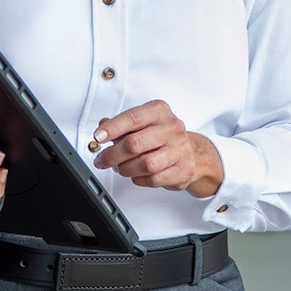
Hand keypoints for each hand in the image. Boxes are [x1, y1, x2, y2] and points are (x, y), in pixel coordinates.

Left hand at [92, 99, 222, 197]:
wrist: (192, 152)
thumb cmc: (162, 136)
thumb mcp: (143, 123)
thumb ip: (121, 124)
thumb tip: (102, 126)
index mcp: (159, 111)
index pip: (132, 118)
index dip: (112, 128)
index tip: (98, 137)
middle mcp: (172, 128)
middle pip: (135, 144)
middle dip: (112, 155)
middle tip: (102, 160)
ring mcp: (179, 149)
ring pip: (144, 164)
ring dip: (126, 169)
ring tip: (120, 168)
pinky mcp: (183, 169)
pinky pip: (154, 179)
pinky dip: (139, 179)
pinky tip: (137, 174)